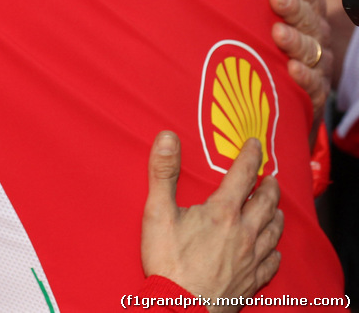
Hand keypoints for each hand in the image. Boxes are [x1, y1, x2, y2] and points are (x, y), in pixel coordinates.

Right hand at [141, 132, 282, 311]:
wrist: (181, 306)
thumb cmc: (168, 260)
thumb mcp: (157, 212)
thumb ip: (163, 173)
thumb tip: (167, 137)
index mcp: (222, 213)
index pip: (242, 176)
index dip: (249, 156)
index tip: (255, 144)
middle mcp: (243, 233)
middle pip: (265, 203)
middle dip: (268, 187)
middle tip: (269, 178)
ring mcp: (250, 258)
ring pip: (273, 231)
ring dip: (276, 215)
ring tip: (275, 208)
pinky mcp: (251, 280)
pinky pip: (271, 263)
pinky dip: (274, 251)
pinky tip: (272, 250)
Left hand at [269, 0, 332, 127]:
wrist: (273, 85)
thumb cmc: (257, 35)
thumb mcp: (252, 8)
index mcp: (303, 7)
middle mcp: (313, 32)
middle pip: (309, 16)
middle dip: (293, 5)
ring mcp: (316, 61)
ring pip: (312, 48)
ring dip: (295, 40)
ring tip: (278, 33)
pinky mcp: (314, 90)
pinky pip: (315, 84)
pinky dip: (305, 77)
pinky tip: (292, 69)